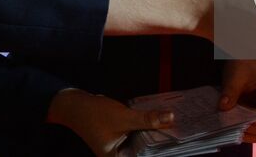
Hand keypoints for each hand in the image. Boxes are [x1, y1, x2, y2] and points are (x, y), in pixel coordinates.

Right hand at [46, 88, 173, 156]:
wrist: (75, 104)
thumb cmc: (94, 114)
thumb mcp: (123, 117)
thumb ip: (147, 119)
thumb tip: (171, 118)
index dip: (158, 153)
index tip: (178, 146)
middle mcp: (119, 156)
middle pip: (145, 153)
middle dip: (160, 144)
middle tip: (180, 136)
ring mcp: (120, 147)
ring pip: (143, 143)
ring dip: (155, 136)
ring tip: (174, 129)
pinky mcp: (122, 136)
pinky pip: (139, 135)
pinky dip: (147, 129)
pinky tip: (160, 122)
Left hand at [218, 60, 255, 143]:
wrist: (240, 65)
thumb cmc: (241, 67)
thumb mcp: (235, 75)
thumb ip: (230, 90)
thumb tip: (223, 107)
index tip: (246, 123)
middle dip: (254, 130)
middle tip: (236, 130)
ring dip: (250, 136)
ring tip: (232, 133)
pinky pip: (255, 133)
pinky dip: (246, 135)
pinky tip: (233, 132)